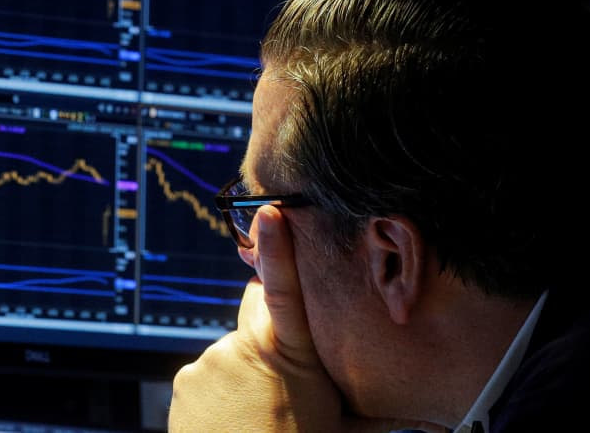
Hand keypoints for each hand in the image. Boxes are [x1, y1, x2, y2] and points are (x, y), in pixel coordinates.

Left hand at [168, 206, 438, 432]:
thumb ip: (384, 414)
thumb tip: (438, 422)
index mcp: (292, 357)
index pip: (286, 292)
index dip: (278, 249)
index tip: (270, 211)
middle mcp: (246, 350)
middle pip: (257, 309)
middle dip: (269, 324)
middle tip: (284, 372)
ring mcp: (211, 362)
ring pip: (234, 348)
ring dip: (246, 368)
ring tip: (258, 410)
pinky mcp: (185, 379)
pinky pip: (208, 372)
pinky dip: (220, 388)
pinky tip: (232, 417)